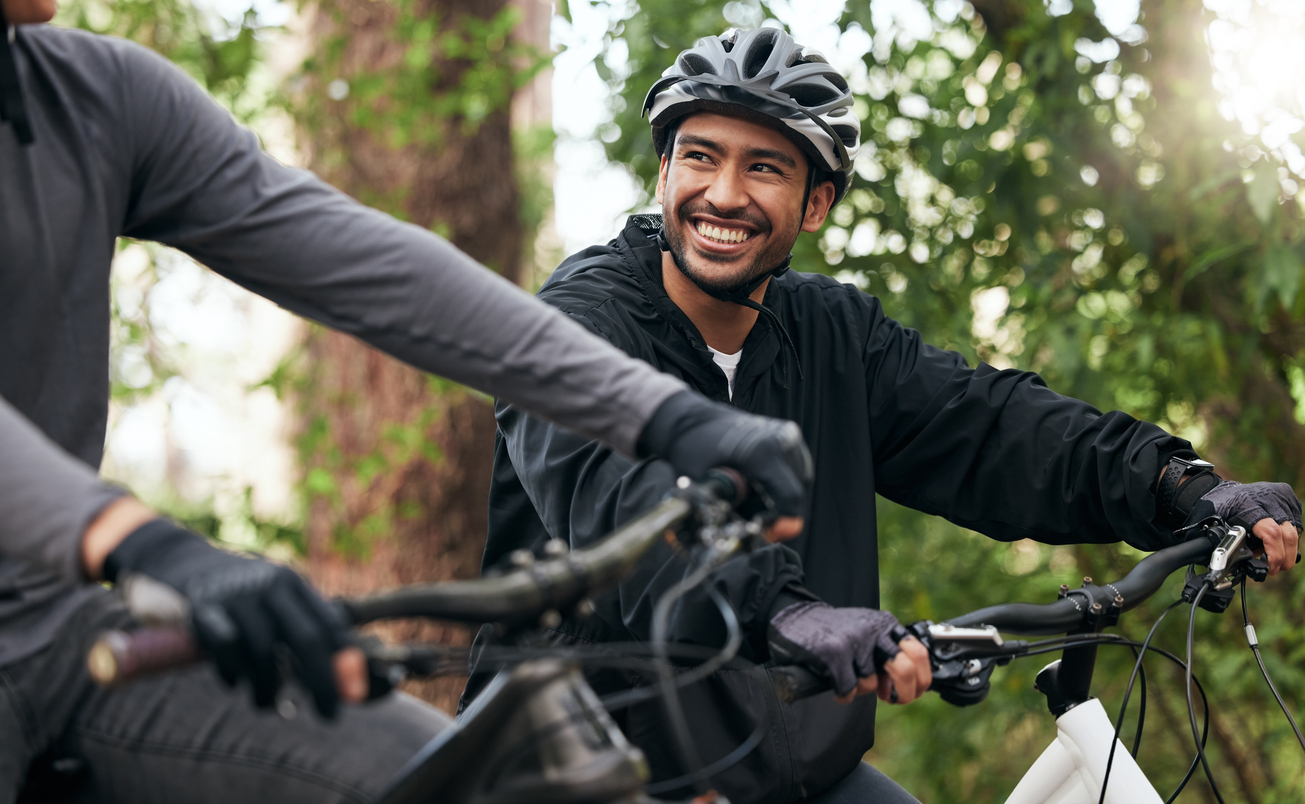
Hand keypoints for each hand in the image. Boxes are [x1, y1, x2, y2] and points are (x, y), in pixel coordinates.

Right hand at [103, 520, 363, 717]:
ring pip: (264, 651)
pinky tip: (233, 682)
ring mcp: (235, 594)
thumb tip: (334, 674)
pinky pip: (225, 647)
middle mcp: (269, 584)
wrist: (177, 559)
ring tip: (264, 702)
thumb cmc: (232, 593)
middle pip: (306, 639)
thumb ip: (299, 630)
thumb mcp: (270, 599)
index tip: (353, 694)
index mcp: (292, 583)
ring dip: (268, 687)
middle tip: (328, 714)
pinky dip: (232, 673)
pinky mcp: (201, 606)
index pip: (330, 623)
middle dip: (321, 681)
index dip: (345, 660)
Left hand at [638, 389, 812, 538]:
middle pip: (797, 491)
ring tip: (752, 499)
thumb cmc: (692, 449)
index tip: (762, 530)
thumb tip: (748, 533)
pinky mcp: (787, 433)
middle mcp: (781, 439)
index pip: (791, 497)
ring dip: (781, 496)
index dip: (781, 522)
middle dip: (778, 510)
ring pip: (799, 479)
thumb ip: (730, 509)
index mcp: (763, 452)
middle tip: (751, 516)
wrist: (690, 418)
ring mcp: (787, 433)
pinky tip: (758, 485)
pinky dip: (781, 481)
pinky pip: (796, 467)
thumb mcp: (706, 484)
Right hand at [767, 601, 930, 700]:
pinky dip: (842, 694)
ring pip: (870, 683)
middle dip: (903, 693)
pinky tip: (835, 686)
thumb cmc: (831, 631)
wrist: (794, 617)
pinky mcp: (833, 653)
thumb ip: (887, 650)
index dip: (921, 679)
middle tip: (892, 698)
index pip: (919, 653)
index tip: (914, 692)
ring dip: (860, 690)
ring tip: (847, 679)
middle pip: (905, 669)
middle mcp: (873, 630)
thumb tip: (911, 683)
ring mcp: (853, 641)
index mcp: (885, 624)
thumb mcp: (866, 632)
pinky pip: (848, 689)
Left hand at [1191, 481, 1300, 573]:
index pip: (1271, 533)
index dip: (1275, 555)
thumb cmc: (1219, 508)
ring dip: (1285, 546)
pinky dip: (1286, 535)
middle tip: (1274, 568)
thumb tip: (1234, 565)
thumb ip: (1228, 543)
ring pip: (1294, 530)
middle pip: (1288, 535)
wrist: (1225, 490)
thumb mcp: (1216, 525)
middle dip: (1284, 557)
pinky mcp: (1288, 496)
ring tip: (1268, 550)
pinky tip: (1274, 537)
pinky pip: (1294, 522)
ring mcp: (1280, 495)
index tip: (1270, 567)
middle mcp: (1268, 497)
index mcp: (1247, 504)